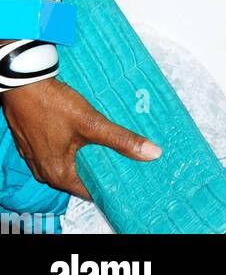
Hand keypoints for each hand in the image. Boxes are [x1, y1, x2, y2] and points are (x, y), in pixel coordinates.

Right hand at [2, 76, 162, 200]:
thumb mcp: (91, 123)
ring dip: (89, 155)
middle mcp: (45, 172)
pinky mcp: (36, 142)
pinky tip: (89, 134)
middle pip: (82, 176)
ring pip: (71, 162)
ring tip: (113, 145)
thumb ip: (121, 139)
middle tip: (128, 158)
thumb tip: (152, 153)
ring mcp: (38, 157)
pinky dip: (75, 146)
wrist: (23, 84)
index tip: (132, 176)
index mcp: (58, 175)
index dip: (113, 183)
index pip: (91, 190)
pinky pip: (60, 151)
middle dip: (104, 167)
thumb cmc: (53, 105)